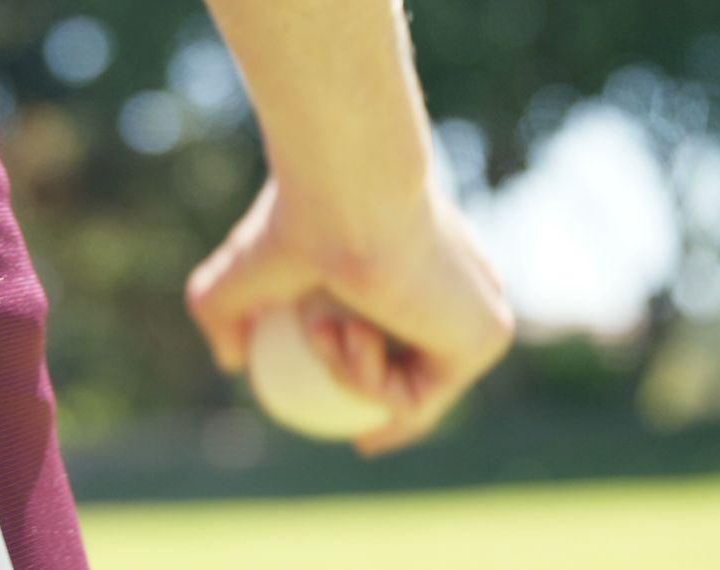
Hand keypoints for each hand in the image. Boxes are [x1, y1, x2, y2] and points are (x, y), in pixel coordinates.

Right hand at [186, 174, 513, 456]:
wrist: (348, 193)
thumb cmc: (296, 219)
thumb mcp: (242, 271)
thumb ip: (227, 314)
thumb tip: (232, 362)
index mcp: (422, 267)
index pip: (410, 336)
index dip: (379, 380)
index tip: (348, 424)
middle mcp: (462, 289)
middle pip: (426, 372)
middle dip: (389, 411)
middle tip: (358, 442)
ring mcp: (481, 311)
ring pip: (412, 386)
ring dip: (346, 375)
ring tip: (321, 327)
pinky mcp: (491, 333)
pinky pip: (420, 393)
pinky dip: (369, 380)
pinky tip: (350, 332)